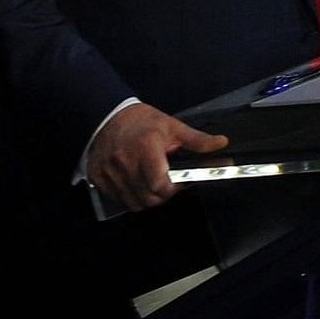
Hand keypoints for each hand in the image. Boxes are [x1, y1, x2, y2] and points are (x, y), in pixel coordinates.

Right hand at [88, 103, 228, 215]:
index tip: (178, 182)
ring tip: (152, 186)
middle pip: (148, 198)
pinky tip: (136, 187)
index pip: (160, 184)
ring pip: (133, 203)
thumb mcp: (172, 126)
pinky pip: (118, 199)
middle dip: (162, 195)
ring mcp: (109, 172)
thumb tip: (221, 142)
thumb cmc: (141, 122)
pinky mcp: (98, 177)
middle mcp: (125, 162)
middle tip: (167, 184)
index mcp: (146, 149)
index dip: (172, 189)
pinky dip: (129, 198)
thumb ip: (196, 139)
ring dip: (146, 199)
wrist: (106, 115)